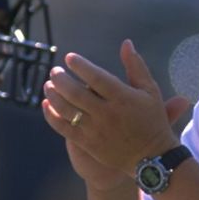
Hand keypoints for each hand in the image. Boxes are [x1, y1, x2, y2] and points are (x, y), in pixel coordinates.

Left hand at [42, 39, 189, 177]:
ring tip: (48, 85)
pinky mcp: (88, 144)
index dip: (80, 65)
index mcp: (123, 97)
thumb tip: (126, 43)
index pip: (95, 77)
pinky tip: (47, 105)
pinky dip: (51, 115)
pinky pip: (64, 128)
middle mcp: (107, 113)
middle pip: (76, 92)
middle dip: (61, 79)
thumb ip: (136, 66)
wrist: (151, 156)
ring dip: (53, 95)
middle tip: (55, 71)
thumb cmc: (151, 119)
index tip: (69, 58)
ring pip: (67, 109)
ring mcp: (96, 130)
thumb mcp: (150, 90)